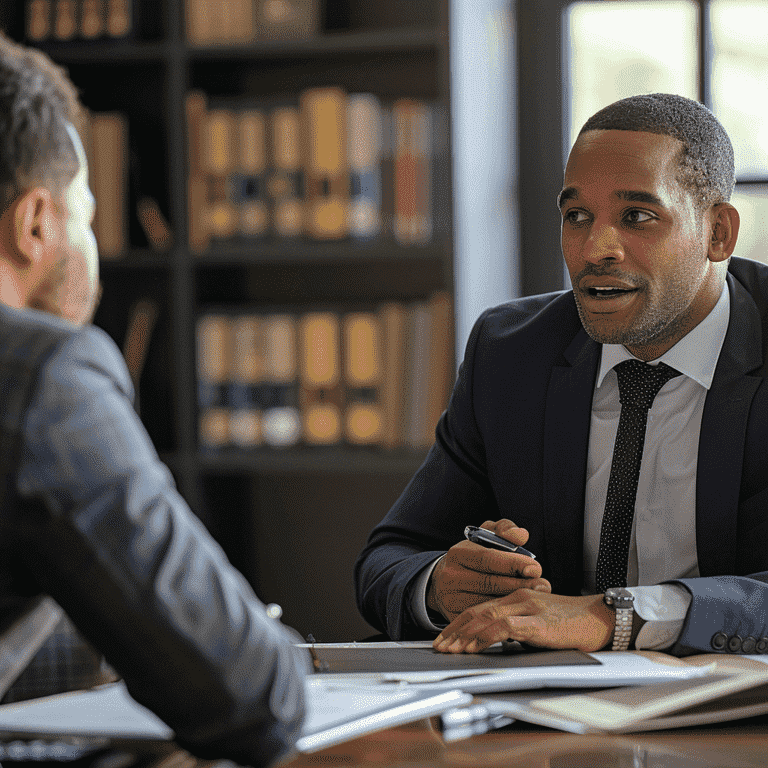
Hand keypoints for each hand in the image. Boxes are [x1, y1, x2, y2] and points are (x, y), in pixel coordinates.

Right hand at [426, 519, 550, 622]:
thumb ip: (504, 530)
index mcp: (458, 553)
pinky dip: (505, 615)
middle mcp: (451, 577)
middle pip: (491, 583)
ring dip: (516, 601)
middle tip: (543, 585)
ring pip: (489, 603)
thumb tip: (521, 535)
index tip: (535, 568)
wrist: (444, 581)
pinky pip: (485, 619)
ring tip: (537, 597)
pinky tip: (520, 611)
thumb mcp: (485, 537)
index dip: (514, 564)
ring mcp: (451, 599)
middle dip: (521, 584)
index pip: (488, 559)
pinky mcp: (456, 618)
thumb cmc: (472, 557)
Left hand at [433, 590, 613, 653]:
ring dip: (465, 635)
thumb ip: (518, 627)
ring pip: (486, 617)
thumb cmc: (572, 623)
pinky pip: (505, 627)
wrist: (600, 619)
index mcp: (517, 596)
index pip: (480, 608)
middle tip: (439, 646)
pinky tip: (475, 647)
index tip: (445, 638)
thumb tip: (497, 643)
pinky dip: (486, 637)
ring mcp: (528, 608)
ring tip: (451, 650)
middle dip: (454, 630)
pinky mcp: (538, 622)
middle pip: (477, 611)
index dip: (459, 623)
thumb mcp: (539, 621)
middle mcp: (519, 598)